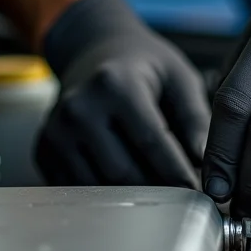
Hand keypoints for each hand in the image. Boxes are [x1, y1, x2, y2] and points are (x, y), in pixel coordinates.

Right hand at [36, 0, 208, 186]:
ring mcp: (56, 131)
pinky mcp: (45, 150)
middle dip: (159, 191)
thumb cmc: (143, 66)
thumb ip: (196, 118)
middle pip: (125, 173)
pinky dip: (107, 197)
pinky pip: (79, 190)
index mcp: (114, 85)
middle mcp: (79, 108)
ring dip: (134, 198)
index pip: (151, 143)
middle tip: (184, 199)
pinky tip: (128, 187)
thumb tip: (205, 161)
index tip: (200, 194)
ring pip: (101, 188)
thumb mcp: (179, 78)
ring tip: (160, 193)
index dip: (179, 174)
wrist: (92, 51)